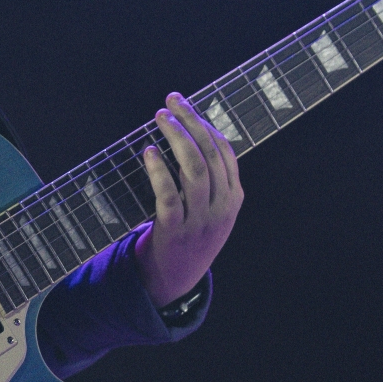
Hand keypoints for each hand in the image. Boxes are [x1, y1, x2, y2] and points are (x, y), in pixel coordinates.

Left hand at [136, 92, 243, 305]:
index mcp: (234, 198)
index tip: (184, 103)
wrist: (175, 280)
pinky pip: (168, 196)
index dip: (205, 123)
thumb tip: (191, 130)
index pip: (225, 151)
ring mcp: (200, 221)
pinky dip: (159, 171)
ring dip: (176, 138)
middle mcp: (221, 207)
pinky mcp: (175, 232)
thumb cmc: (190, 234)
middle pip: (210, 155)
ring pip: (194, 170)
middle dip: (191, 122)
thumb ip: (210, 178)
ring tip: (161, 117)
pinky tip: (148, 152)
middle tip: (171, 101)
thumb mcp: (212, 209)